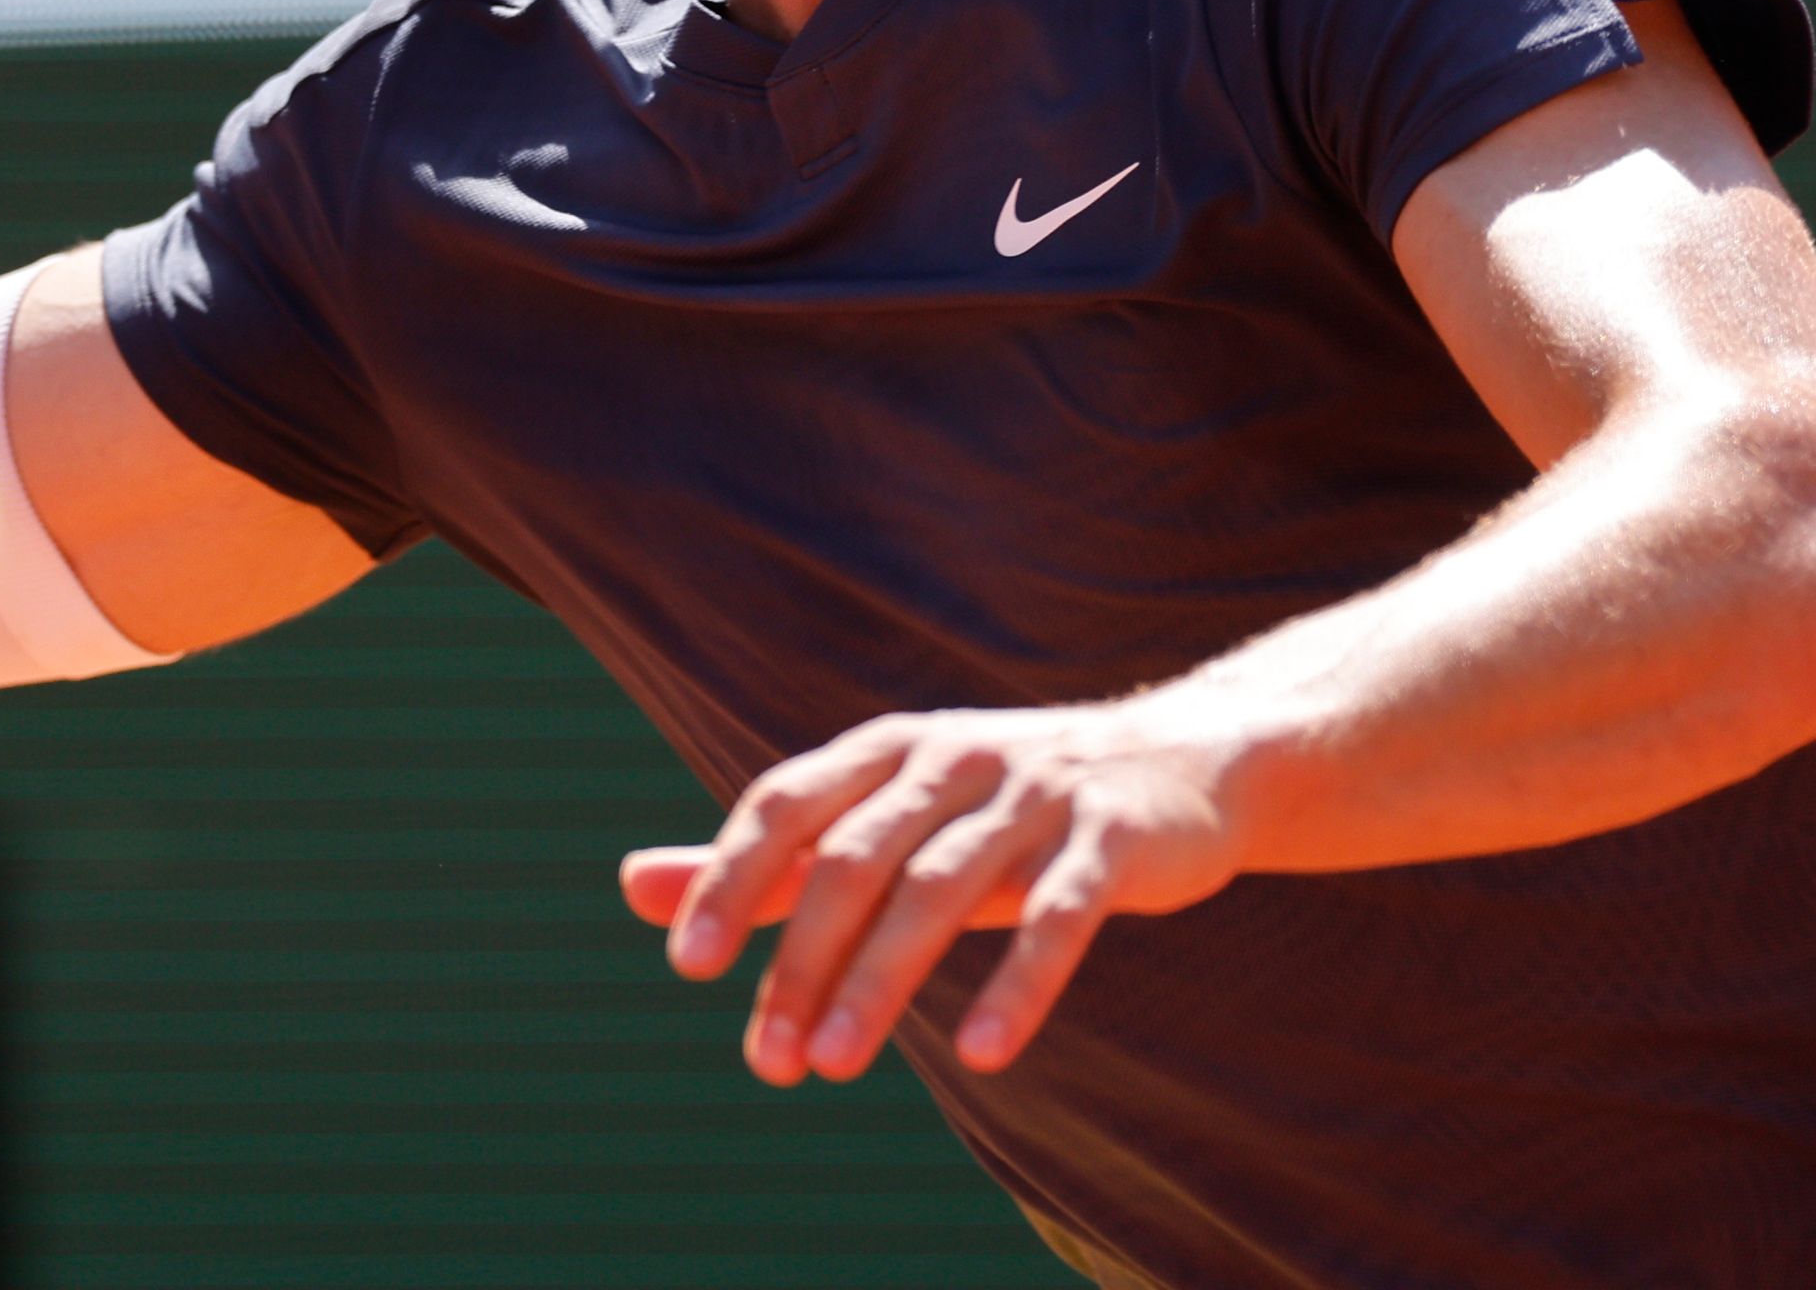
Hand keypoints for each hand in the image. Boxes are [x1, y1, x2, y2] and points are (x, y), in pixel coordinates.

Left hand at [619, 695, 1254, 1083]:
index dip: (733, 877)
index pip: (787, 804)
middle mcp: (953, 759)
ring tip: (831, 1065)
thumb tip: (631, 886)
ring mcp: (1036, 794)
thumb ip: (769, 860)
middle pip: (855, 857)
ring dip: (881, 980)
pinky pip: (1061, 913)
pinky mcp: (1112, 837)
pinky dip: (1020, 982)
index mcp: (889, 751)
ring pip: (943, 887)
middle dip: (802, 960)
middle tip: (768, 1062)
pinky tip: (981, 1053)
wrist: (1183, 761)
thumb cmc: (1004, 808)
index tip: (691, 966)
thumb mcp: (884, 823)